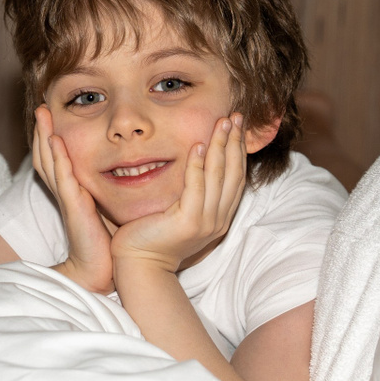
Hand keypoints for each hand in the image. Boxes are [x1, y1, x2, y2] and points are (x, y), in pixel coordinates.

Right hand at [30, 105, 115, 293]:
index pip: (57, 159)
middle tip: (41, 106)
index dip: (52, 136)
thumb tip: (129, 171)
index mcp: (73, 191)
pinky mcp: (74, 206)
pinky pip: (63, 178)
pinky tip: (56, 142)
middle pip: (46, 155)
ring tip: (42, 114)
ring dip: (45, 136)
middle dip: (42, 130)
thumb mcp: (107, 209)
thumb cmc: (107, 242)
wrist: (99, 270)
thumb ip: (109, 191)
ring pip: (50, 162)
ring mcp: (68, 198)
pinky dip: (59, 158)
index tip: (53, 113)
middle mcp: (66, 192)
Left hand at [110, 113, 247, 273]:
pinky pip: (196, 188)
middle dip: (235, 142)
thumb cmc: (155, 235)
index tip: (237, 126)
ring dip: (221, 146)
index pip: (235, 177)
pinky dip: (198, 166)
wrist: (140, 263)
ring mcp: (206, 222)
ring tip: (222, 123)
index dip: (239, 150)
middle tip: (236, 116)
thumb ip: (193, 192)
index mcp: (220, 216)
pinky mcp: (188, 222)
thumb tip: (197, 160)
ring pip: (218, 176)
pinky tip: (198, 146)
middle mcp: (218, 220)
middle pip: (232, 173)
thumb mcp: (182, 211)